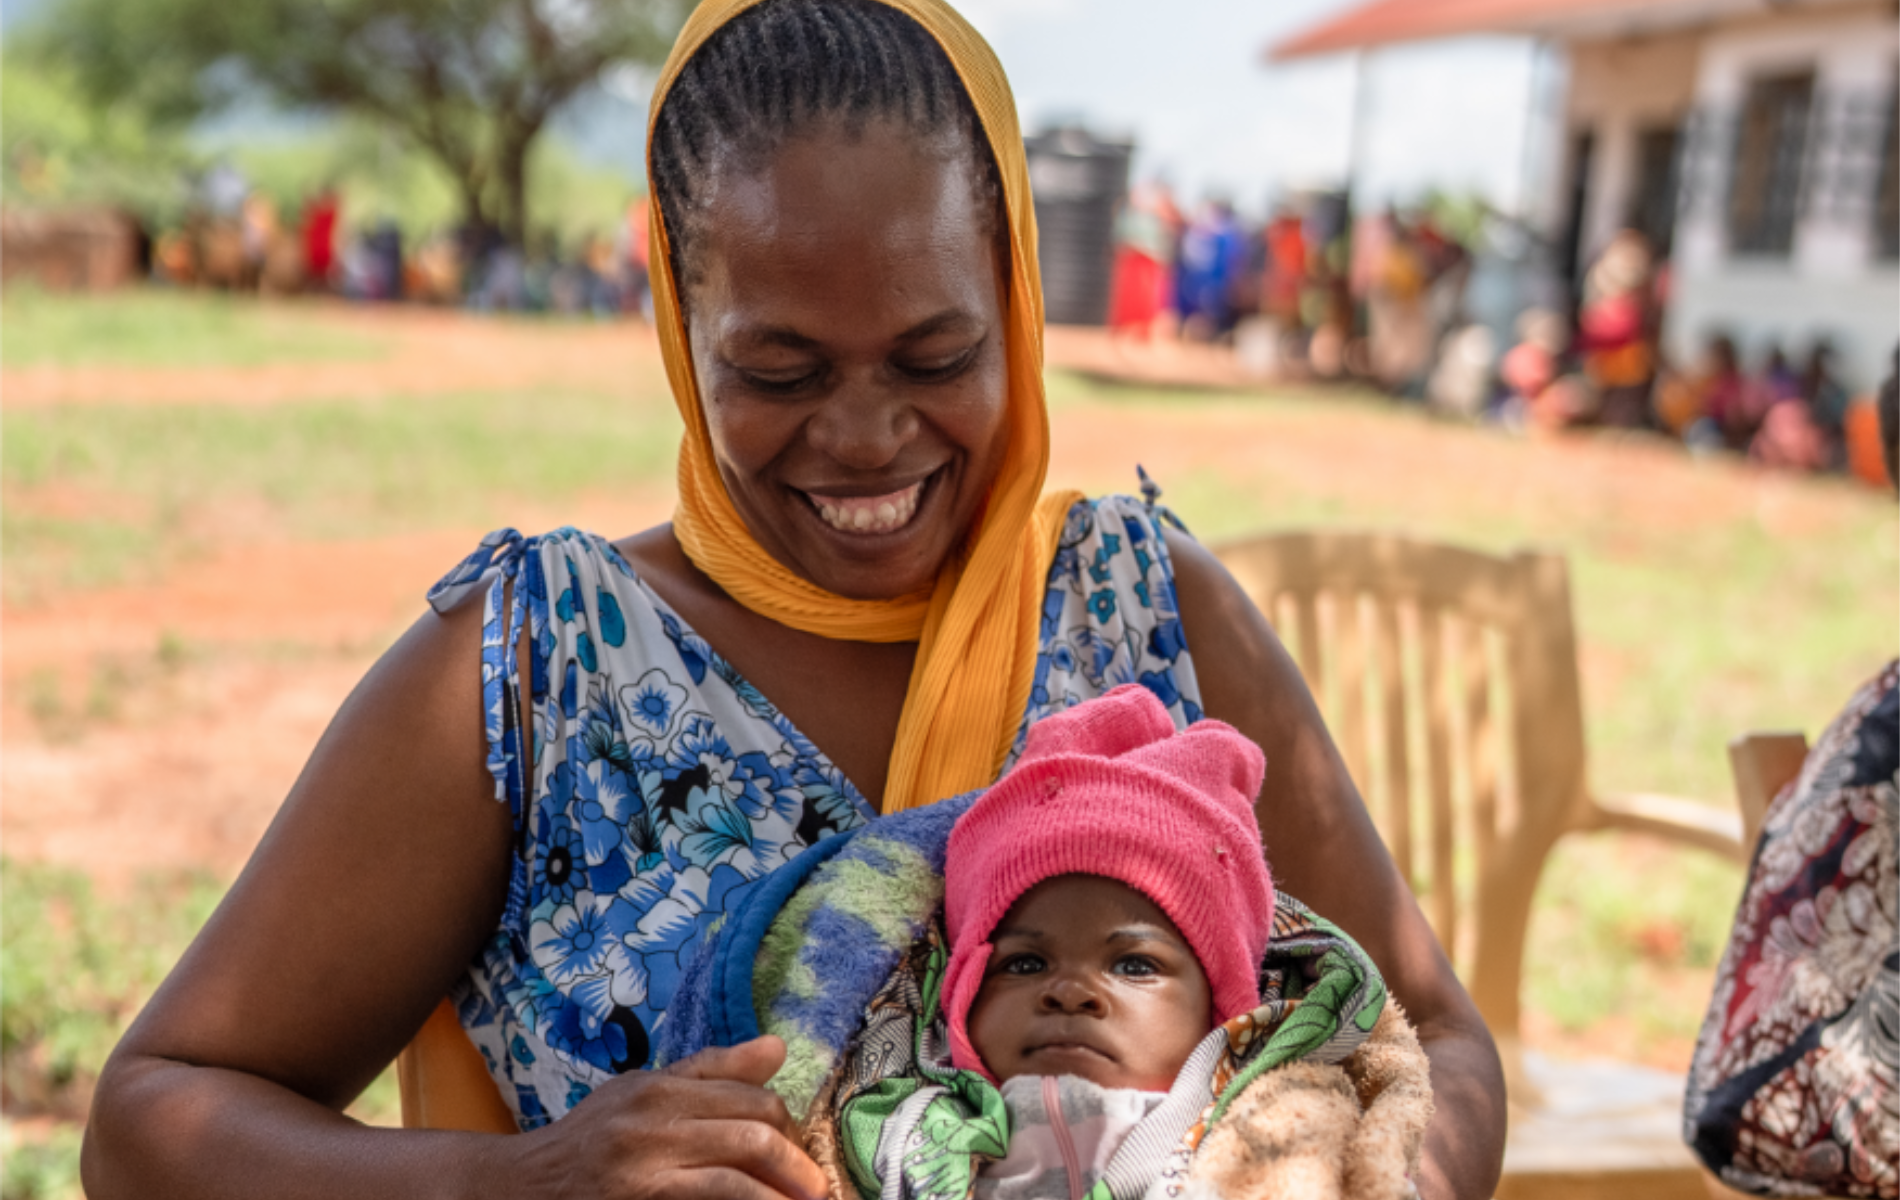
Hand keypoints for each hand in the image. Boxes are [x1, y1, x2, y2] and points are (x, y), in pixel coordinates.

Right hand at [490, 1035, 830, 1199]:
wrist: (520, 1189)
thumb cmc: (589, 1141)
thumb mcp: (642, 1094)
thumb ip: (711, 1073)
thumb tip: (778, 1048)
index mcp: (659, 1088)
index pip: (750, 1098)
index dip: (788, 1128)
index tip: (802, 1155)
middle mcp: (653, 1122)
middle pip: (753, 1132)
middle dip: (797, 1164)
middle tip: (817, 1189)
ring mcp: (645, 1169)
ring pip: (738, 1173)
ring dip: (784, 1193)